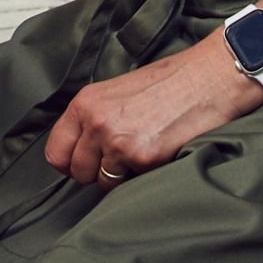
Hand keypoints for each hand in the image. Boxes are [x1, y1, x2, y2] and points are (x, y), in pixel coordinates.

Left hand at [44, 35, 262, 185]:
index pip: (55, 151)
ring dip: (121, 176)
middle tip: (122, 158)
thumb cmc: (169, 84)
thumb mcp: (117, 93)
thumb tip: (79, 152)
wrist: (208, 79)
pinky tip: (158, 151)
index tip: (86, 163)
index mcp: (86, 102)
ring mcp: (117, 140)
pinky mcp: (142, 157)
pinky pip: (130, 184)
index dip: (70, 162)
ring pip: (102, 182)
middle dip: (97, 172)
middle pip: (77, 172)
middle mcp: (96, 121)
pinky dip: (143, 175)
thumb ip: (94, 119)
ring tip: (143, 151)